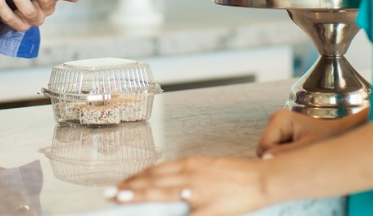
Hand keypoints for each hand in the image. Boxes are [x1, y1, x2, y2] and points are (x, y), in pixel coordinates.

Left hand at [112, 155, 272, 215]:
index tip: (122, 183)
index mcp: (190, 163)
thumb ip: (187, 176)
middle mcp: (189, 174)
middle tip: (111, 193)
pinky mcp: (207, 209)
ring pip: (160, 193)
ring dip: (138, 195)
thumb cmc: (238, 174)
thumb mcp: (208, 168)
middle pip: (153, 180)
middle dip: (130, 187)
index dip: (137, 177)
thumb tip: (167, 184)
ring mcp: (197, 191)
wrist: (261, 178)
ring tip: (120, 198)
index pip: (156, 170)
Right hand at [257, 109, 363, 157]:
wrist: (340, 132)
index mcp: (279, 119)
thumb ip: (286, 154)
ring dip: (282, 157)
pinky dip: (285, 155)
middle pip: (264, 148)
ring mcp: (277, 125)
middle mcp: (275, 119)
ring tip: (302, 153)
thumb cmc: (327, 138)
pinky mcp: (281, 132)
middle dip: (278, 157)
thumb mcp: (308, 149)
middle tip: (300, 156)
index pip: (264, 147)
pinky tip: (299, 152)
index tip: (296, 158)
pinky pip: (274, 150)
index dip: (276, 157)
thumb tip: (265, 160)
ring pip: (268, 151)